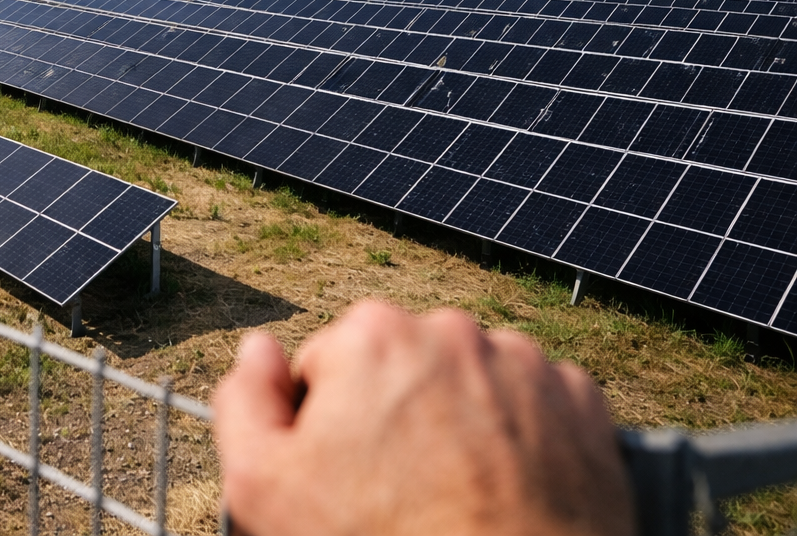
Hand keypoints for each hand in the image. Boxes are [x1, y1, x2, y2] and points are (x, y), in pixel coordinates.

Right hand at [212, 302, 631, 535]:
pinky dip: (522, 438)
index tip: (345, 475)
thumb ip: (244, 402)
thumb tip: (258, 347)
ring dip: (459, 422)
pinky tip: (505, 491)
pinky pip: (535, 406)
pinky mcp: (584, 404)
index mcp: (372, 334)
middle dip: (394, 414)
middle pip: (400, 366)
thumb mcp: (264, 486)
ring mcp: (526, 364)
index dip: (326, 426)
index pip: (327, 365)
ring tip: (457, 497)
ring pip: (469, 382)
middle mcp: (452, 330)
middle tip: (399, 493)